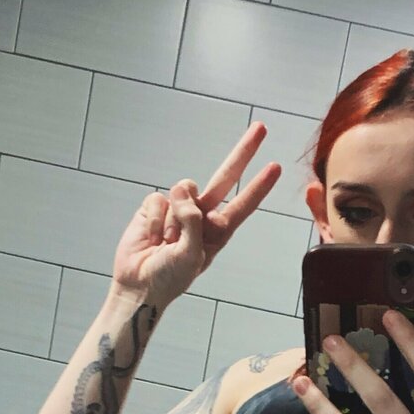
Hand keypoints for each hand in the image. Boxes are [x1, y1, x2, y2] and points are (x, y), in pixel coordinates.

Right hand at [111, 122, 280, 307]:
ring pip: (184, 190)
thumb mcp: (191, 257)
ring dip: (174, 218)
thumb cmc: (169, 278)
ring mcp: (179, 209)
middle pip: (225, 178)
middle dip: (243, 152)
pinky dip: (155, 220)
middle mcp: (201, 216)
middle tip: (261, 127)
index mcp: (217, 232)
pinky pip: (159, 200)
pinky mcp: (156, 207)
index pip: (242, 204)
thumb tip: (183, 190)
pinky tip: (152, 236)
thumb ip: (193, 222)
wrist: (138, 285)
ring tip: (166, 242)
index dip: (258, 185)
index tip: (275, 167)